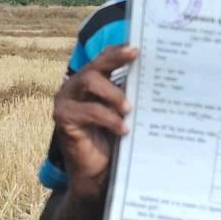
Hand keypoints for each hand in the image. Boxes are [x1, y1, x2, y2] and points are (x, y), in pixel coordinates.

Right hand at [53, 45, 137, 197]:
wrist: (96, 172)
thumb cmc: (112, 139)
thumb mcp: (124, 112)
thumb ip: (131, 95)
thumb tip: (157, 78)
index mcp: (90, 80)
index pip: (103, 59)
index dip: (118, 51)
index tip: (137, 47)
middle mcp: (75, 86)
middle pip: (95, 65)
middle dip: (115, 59)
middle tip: (135, 57)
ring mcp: (66, 100)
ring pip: (89, 81)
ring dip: (113, 93)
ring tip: (129, 108)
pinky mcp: (63, 117)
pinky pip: (87, 111)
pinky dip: (108, 118)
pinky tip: (123, 128)